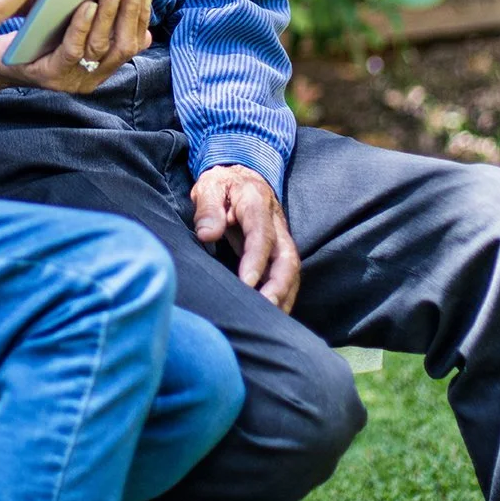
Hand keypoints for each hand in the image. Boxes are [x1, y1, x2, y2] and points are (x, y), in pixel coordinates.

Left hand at [0, 0, 152, 94]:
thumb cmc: (36, 37)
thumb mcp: (71, 26)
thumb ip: (100, 18)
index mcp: (102, 65)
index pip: (134, 42)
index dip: (142, 14)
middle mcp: (91, 77)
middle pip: (123, 47)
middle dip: (132, 12)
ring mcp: (70, 79)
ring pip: (99, 47)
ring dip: (110, 14)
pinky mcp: (48, 75)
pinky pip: (71, 51)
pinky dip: (82, 27)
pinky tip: (87, 5)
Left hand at [192, 164, 299, 312]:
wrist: (241, 177)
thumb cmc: (222, 184)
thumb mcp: (209, 186)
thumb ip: (208, 208)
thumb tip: (208, 234)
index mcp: (257, 203)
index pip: (261, 234)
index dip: (257, 260)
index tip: (247, 283)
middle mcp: (276, 224)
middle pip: (287, 258)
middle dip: (279, 286)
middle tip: (264, 309)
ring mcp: (281, 239)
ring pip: (291, 272)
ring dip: (283, 297)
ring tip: (269, 322)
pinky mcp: (278, 253)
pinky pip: (286, 277)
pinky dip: (282, 298)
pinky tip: (271, 317)